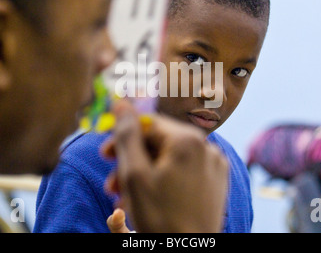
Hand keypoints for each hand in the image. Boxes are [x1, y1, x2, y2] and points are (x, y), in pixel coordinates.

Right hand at [102, 99, 228, 232]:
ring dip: (143, 174)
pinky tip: (147, 199)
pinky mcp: (216, 182)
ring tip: (124, 197)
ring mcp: (214, 165)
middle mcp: (207, 147)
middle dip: (131, 160)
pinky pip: (184, 172)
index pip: (148, 123)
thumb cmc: (161, 218)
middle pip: (159, 141)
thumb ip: (126, 135)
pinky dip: (163, 180)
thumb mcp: (134, 174)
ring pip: (170, 158)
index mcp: (189, 140)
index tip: (104, 154)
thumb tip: (120, 103)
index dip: (122, 136)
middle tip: (111, 181)